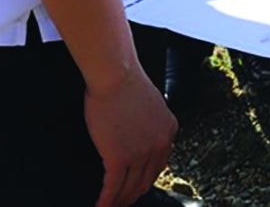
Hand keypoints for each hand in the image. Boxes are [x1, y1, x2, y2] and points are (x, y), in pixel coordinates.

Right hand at [85, 64, 176, 206]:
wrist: (116, 76)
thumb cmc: (127, 84)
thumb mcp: (152, 104)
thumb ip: (151, 123)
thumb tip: (141, 135)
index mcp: (169, 131)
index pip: (159, 164)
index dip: (146, 179)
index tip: (137, 187)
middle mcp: (160, 145)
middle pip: (146, 180)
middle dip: (133, 195)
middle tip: (123, 203)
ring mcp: (141, 153)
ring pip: (130, 187)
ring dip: (120, 201)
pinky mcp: (120, 157)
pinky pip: (113, 187)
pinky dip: (106, 200)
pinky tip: (100, 206)